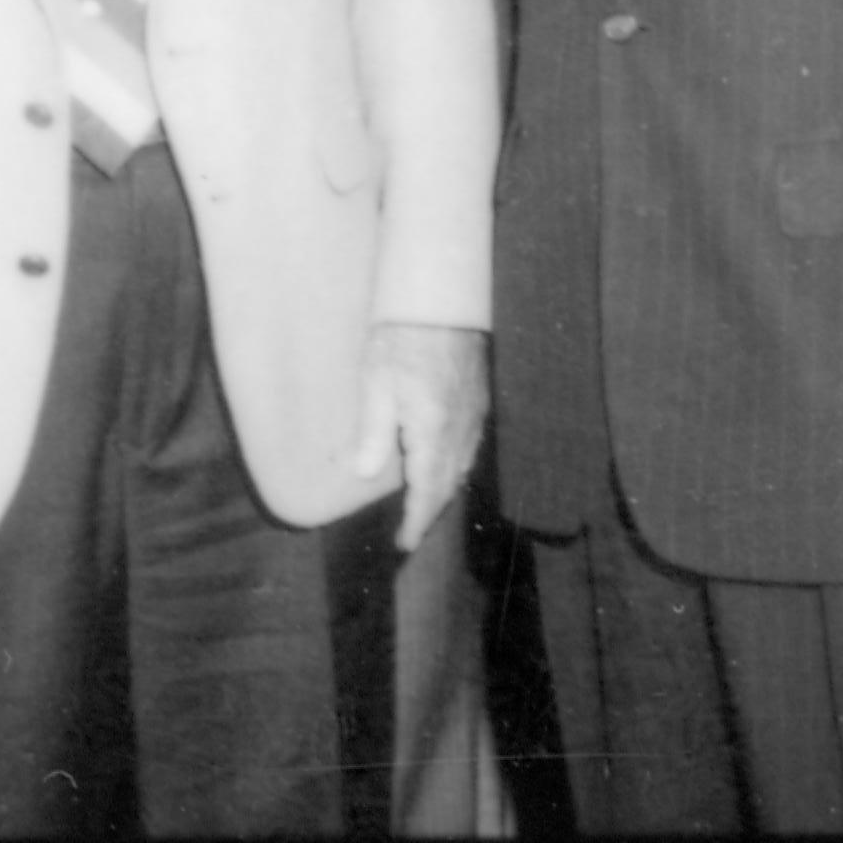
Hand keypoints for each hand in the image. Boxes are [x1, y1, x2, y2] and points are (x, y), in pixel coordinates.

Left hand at [348, 321, 488, 550]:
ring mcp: (473, 415)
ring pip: (462, 467)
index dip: (417, 522)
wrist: (441, 299)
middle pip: (448, 485)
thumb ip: (373, 432)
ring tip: (424, 502)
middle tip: (412, 529)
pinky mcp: (478, 400)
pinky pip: (469, 446)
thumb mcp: (376, 382)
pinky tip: (443, 461)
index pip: (427, 492)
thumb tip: (364, 475)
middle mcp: (460, 430)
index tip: (405, 543)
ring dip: (443, 490)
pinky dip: (455, 465)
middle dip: (431, 511)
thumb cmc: (402, 336)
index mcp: (433, 432)